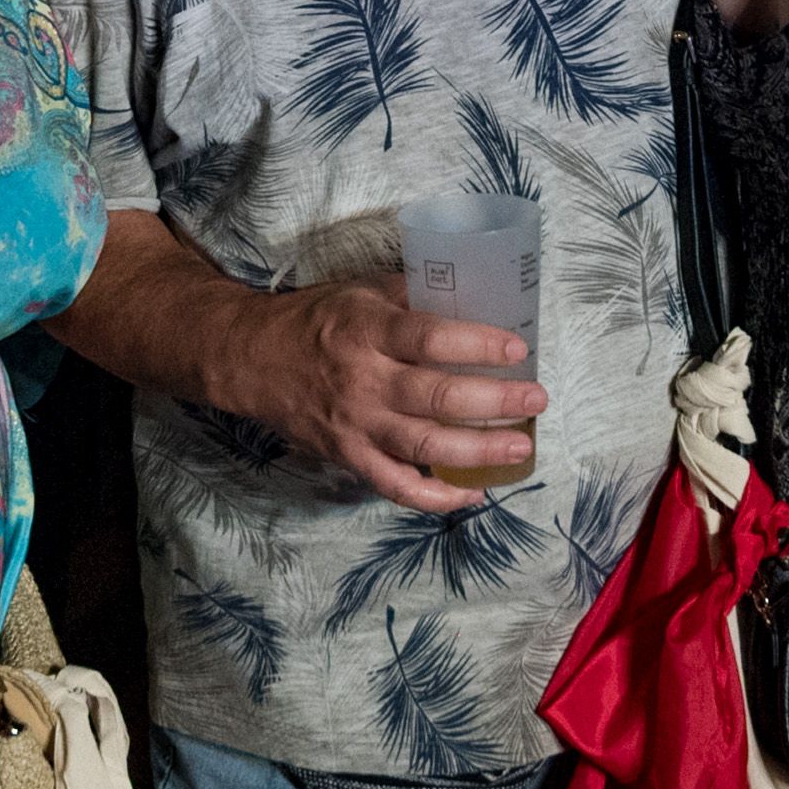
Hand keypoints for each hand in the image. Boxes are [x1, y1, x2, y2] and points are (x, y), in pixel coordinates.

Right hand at [235, 277, 545, 513]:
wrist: (252, 360)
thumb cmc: (315, 320)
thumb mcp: (360, 292)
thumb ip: (412, 295)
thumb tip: (472, 291)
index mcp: (367, 331)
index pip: (430, 339)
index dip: (477, 346)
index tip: (517, 350)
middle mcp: (364, 381)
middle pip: (436, 397)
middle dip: (495, 402)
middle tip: (536, 400)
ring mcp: (356, 425)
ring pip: (424, 446)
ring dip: (478, 451)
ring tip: (520, 448)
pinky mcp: (348, 457)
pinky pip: (396, 486)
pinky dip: (436, 497)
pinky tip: (472, 493)